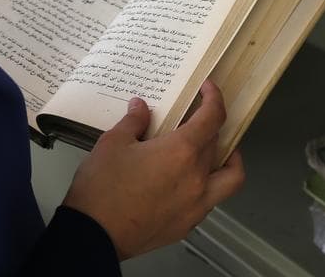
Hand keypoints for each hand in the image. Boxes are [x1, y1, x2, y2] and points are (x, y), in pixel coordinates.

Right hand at [61, 81, 246, 259]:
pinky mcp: (188, 224)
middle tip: (194, 119)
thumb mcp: (112, 143)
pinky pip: (211, 200)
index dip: (214, 98)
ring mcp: (197, 204)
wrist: (94, 236)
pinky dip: (208, 185)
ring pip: (230, 177)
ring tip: (213, 152)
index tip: (208, 88)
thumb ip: (133, 122)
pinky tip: (189, 182)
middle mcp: (197, 177)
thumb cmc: (102, 187)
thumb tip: (140, 107)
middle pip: (218, 144)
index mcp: (182, 151)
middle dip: (210, 126)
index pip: (213, 117)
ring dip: (228, 159)